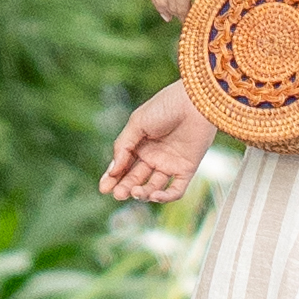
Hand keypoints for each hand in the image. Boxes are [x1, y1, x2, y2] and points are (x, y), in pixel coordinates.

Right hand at [98, 83, 207, 210]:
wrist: (195, 101)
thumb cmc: (165, 106)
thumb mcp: (137, 123)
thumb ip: (123, 146)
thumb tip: (113, 171)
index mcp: (139, 143)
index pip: (123, 166)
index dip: (113, 178)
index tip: (103, 188)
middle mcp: (154, 156)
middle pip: (136, 178)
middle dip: (125, 188)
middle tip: (118, 194)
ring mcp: (170, 163)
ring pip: (153, 187)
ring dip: (142, 193)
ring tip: (135, 192)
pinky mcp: (186, 169)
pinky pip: (175, 190)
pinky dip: (165, 197)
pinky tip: (154, 195)